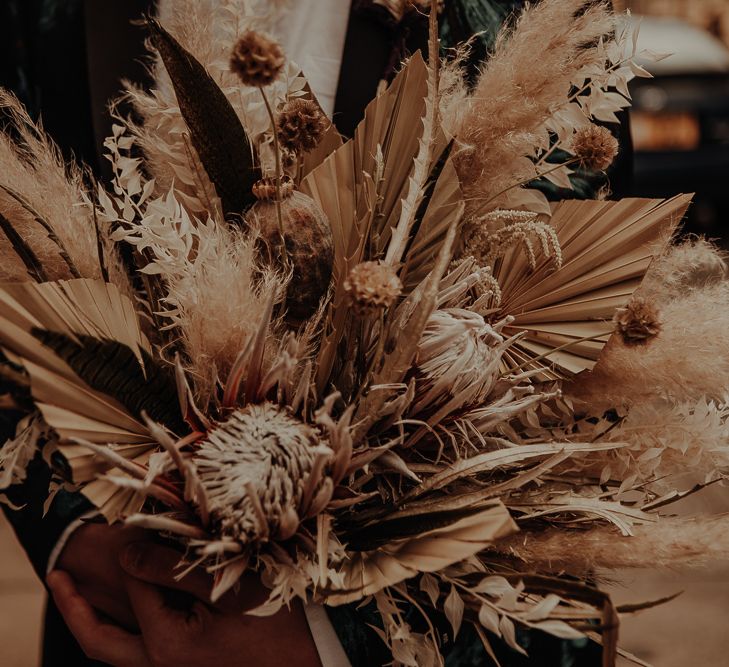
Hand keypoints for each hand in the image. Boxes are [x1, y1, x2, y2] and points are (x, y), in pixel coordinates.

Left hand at [47, 542, 322, 666]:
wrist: (312, 660)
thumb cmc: (277, 619)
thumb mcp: (228, 586)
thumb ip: (174, 569)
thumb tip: (127, 550)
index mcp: (169, 646)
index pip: (138, 586)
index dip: (137, 550)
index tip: (138, 523)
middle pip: (99, 639)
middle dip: (74, 606)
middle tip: (56, 576)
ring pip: (114, 652)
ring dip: (93, 623)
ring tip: (75, 593)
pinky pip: (138, 656)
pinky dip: (122, 634)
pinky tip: (128, 611)